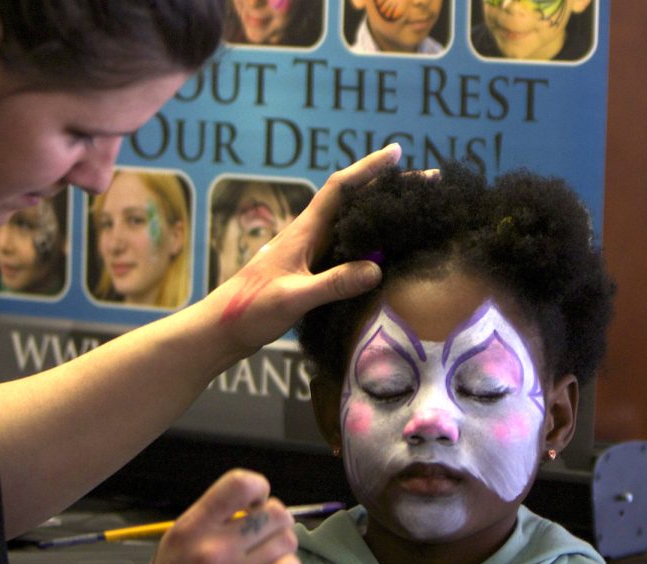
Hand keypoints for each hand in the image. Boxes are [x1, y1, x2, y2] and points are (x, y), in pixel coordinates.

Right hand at [114, 470, 300, 563]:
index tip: (254, 505)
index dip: (259, 489)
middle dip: (276, 522)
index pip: (240, 484)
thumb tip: (255, 504)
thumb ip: (210, 522)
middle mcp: (211, 550)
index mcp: (190, 529)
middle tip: (264, 539)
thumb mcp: (175, 546)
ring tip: (266, 561)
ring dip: (282, 548)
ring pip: (286, 541)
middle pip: (274, 513)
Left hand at [210, 144, 401, 351]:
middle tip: (423, 182)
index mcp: (303, 231)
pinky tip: (384, 251)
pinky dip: (368, 242)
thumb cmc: (250, 310)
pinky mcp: (308, 271)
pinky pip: (345, 248)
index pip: (340, 188)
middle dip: (385, 187)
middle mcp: (308, 236)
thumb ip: (332, 284)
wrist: (223, 329)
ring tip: (411, 210)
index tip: (397, 151)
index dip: (368, 168)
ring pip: (350, 224)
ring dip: (378, 213)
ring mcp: (308, 253)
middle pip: (351, 201)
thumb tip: (377, 269)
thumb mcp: (293, 298)